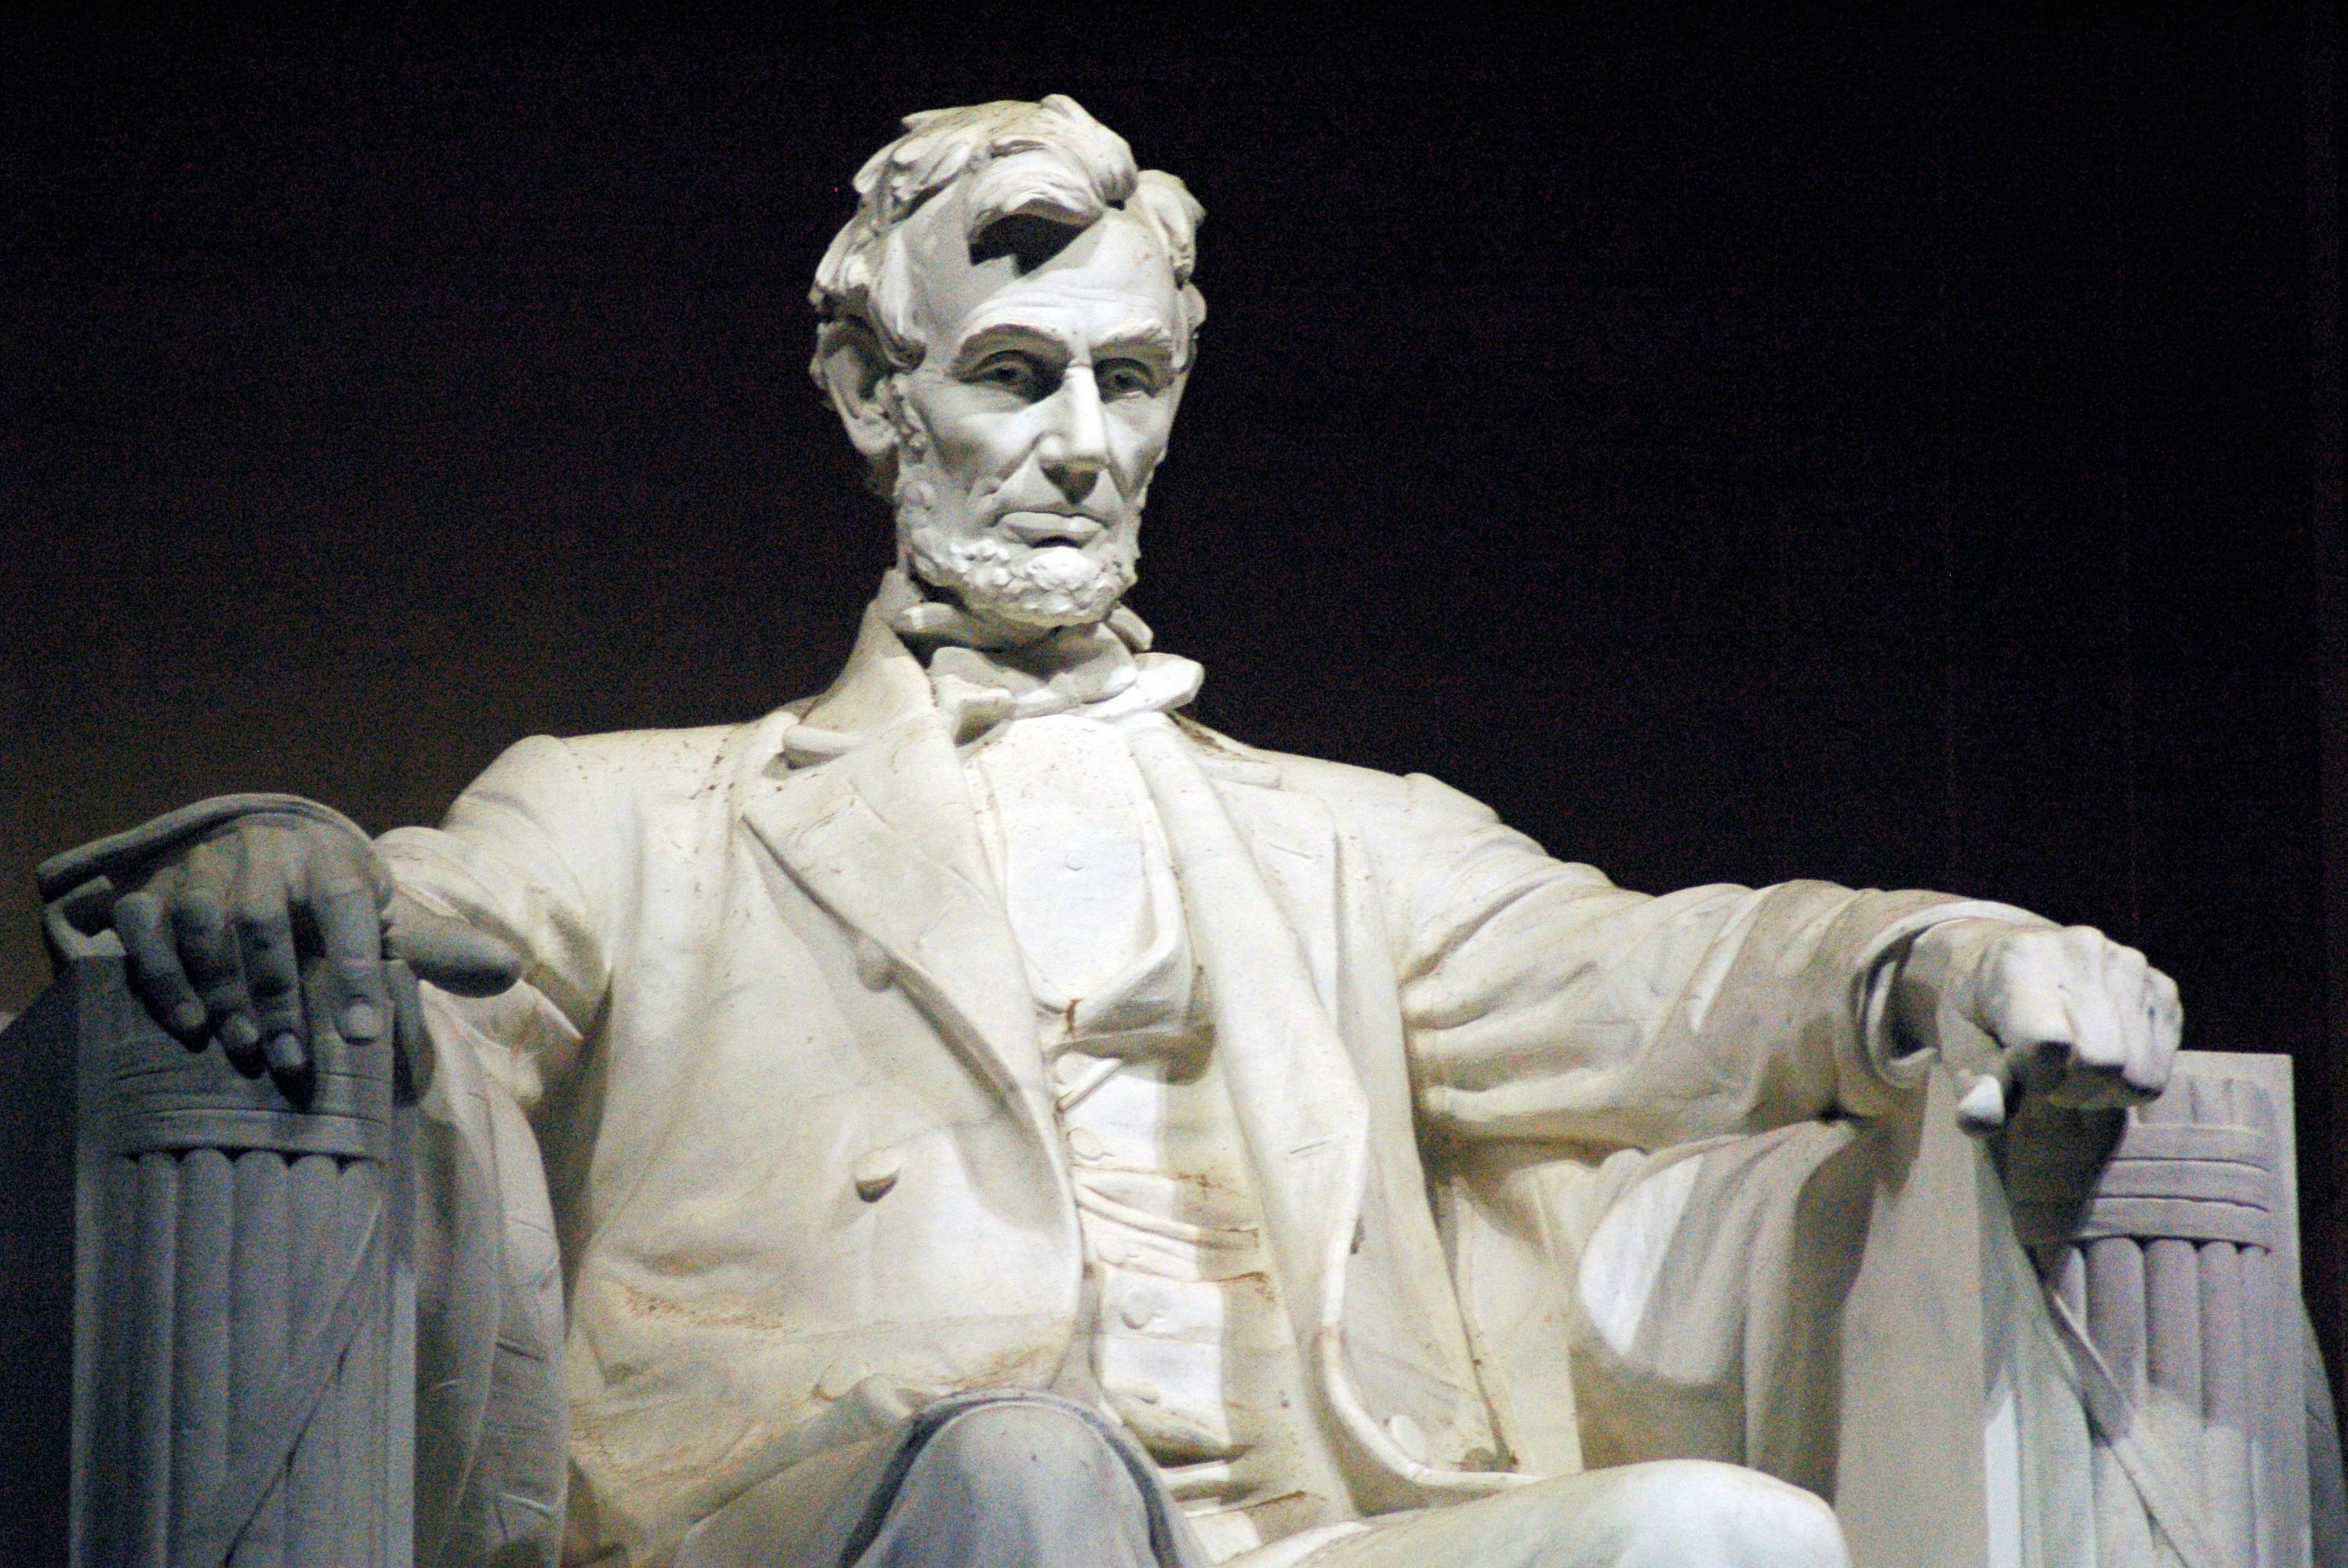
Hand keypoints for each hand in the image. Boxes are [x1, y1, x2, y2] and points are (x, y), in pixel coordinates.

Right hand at [105, 813, 515, 1090]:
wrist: (248, 851)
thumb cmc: (325, 901)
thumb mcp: (383, 917)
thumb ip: (436, 946)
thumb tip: (510, 968)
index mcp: (331, 861)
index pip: (348, 905)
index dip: (356, 966)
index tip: (360, 1032)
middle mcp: (263, 855)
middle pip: (266, 921)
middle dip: (282, 995)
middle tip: (294, 1061)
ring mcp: (202, 869)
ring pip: (204, 922)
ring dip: (223, 990)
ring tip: (247, 1049)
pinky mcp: (150, 891)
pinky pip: (145, 927)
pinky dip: (164, 975)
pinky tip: (188, 1025)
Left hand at [1892, 919, 2181, 1135]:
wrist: (2009, 964)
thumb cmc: (1980, 1012)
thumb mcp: (1961, 1047)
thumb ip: (1974, 1086)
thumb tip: (1978, 1121)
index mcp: (2022, 956)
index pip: (2048, 1042)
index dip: (2034, 1075)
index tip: (2016, 1067)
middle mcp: (2082, 949)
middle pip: (2104, 1063)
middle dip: (2069, 1088)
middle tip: (2043, 1075)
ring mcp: (2129, 964)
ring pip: (2137, 1073)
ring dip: (2100, 1090)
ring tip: (2067, 1066)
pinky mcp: (2161, 987)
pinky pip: (2160, 1069)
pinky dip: (2127, 1080)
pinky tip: (2096, 1056)